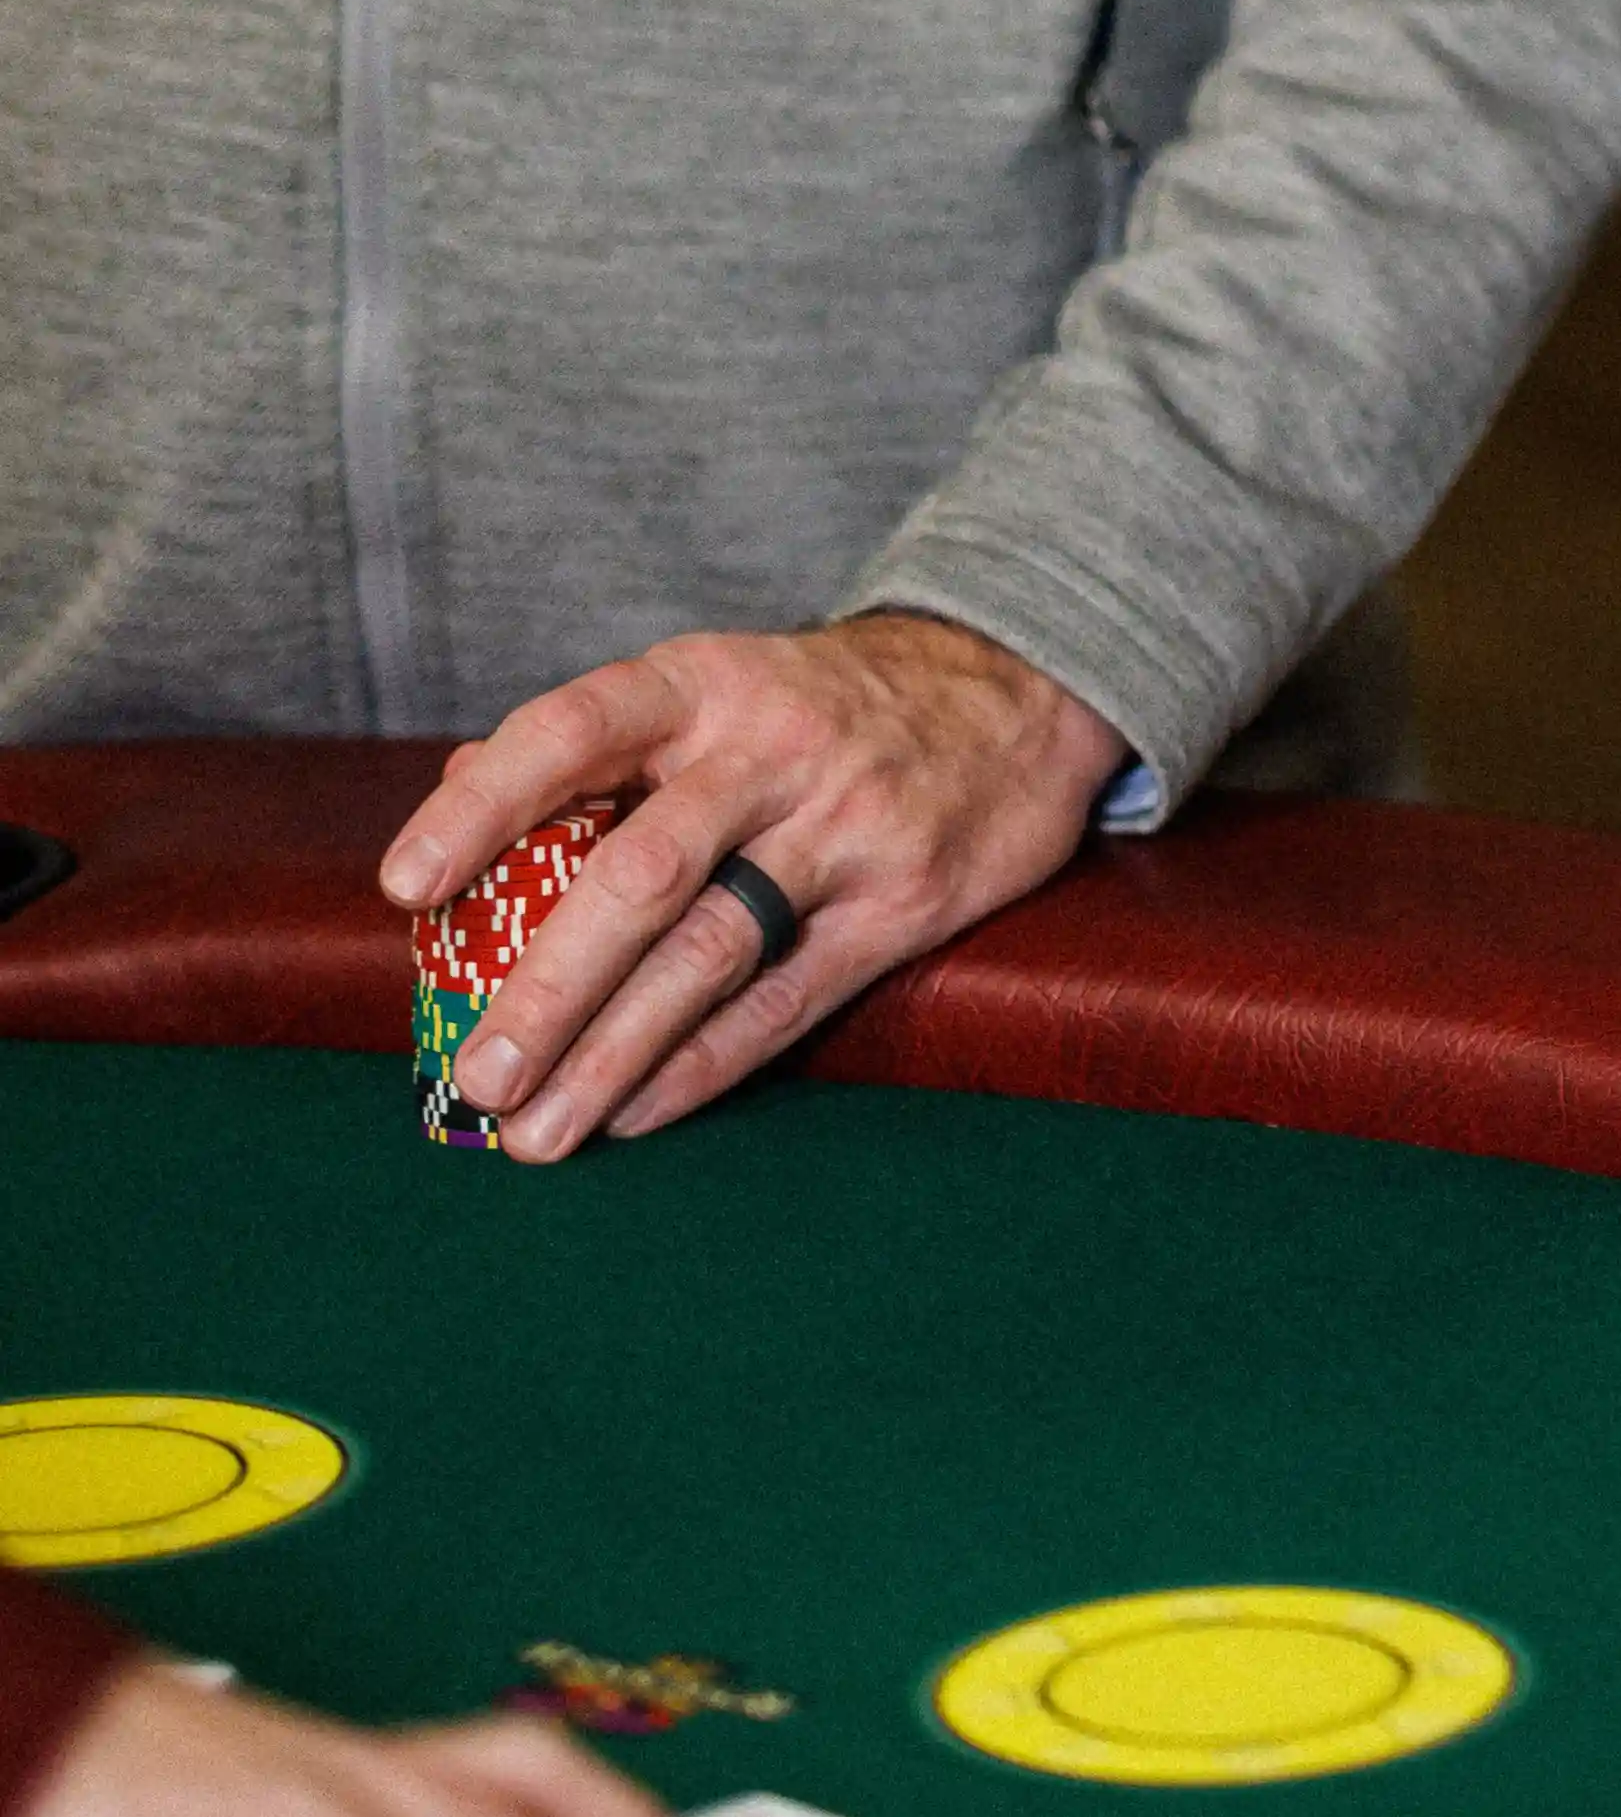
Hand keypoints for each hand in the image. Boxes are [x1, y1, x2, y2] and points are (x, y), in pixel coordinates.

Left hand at [377, 611, 1120, 1160]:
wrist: (1017, 688)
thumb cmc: (823, 704)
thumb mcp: (718, 685)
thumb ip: (598, 742)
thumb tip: (456, 790)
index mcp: (705, 685)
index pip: (573, 732)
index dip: (484, 806)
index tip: (406, 886)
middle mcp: (771, 750)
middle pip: (639, 875)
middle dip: (544, 988)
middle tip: (473, 1077)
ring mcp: (843, 829)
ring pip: (708, 955)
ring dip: (609, 1056)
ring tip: (533, 1131)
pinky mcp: (902, 904)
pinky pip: (784, 1002)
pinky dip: (700, 1067)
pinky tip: (634, 1114)